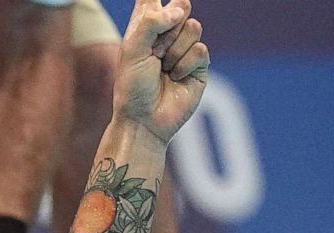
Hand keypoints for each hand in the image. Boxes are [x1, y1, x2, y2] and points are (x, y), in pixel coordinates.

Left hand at [114, 0, 209, 144]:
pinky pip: (201, 50)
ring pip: (193, 28)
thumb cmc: (132, 87)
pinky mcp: (200, 65)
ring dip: (175, 50)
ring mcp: (185, 48)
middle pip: (183, 5)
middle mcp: (166, 34)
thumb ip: (152, 22)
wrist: (145, 119)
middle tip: (156, 49)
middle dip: (169, 25)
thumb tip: (181, 8)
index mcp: (145, 26)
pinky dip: (185, 64)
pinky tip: (175, 78)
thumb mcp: (132, 49)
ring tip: (163, 69)